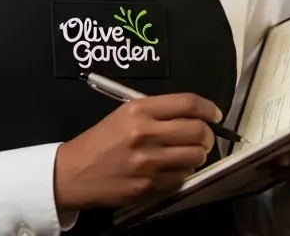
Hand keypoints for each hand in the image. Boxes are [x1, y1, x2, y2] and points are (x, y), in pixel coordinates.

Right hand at [54, 93, 219, 209]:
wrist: (74, 172)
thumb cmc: (102, 140)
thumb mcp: (124, 114)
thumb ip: (158, 112)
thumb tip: (195, 117)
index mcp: (138, 110)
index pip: (187, 104)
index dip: (208, 108)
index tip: (215, 114)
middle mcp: (145, 134)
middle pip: (197, 130)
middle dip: (207, 134)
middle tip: (203, 137)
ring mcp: (148, 163)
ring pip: (195, 156)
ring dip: (198, 155)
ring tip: (187, 153)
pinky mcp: (148, 186)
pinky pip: (182, 177)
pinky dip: (183, 173)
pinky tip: (172, 169)